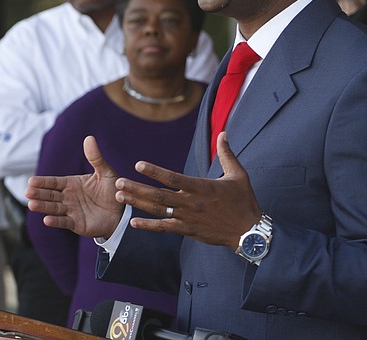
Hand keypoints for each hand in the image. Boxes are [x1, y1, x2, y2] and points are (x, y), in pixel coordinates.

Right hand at [26, 135, 122, 238]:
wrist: (121, 212)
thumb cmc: (113, 191)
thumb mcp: (105, 172)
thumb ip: (95, 158)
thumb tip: (89, 138)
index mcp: (72, 184)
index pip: (53, 182)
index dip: (43, 182)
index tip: (31, 181)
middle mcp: (68, 197)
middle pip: (50, 195)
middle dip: (38, 194)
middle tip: (27, 192)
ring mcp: (71, 210)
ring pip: (54, 208)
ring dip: (43, 207)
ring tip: (32, 204)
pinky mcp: (76, 223)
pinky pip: (64, 222)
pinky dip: (55, 221)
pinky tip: (46, 219)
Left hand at [115, 132, 262, 248]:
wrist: (249, 232)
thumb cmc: (244, 201)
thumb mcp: (238, 175)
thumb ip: (227, 154)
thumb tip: (223, 133)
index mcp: (201, 187)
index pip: (173, 178)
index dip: (155, 172)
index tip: (138, 165)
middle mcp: (191, 203)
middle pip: (159, 195)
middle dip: (137, 189)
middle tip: (118, 183)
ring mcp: (188, 218)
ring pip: (158, 211)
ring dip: (137, 203)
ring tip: (120, 197)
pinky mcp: (188, 231)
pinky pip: (165, 228)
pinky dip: (148, 226)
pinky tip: (133, 224)